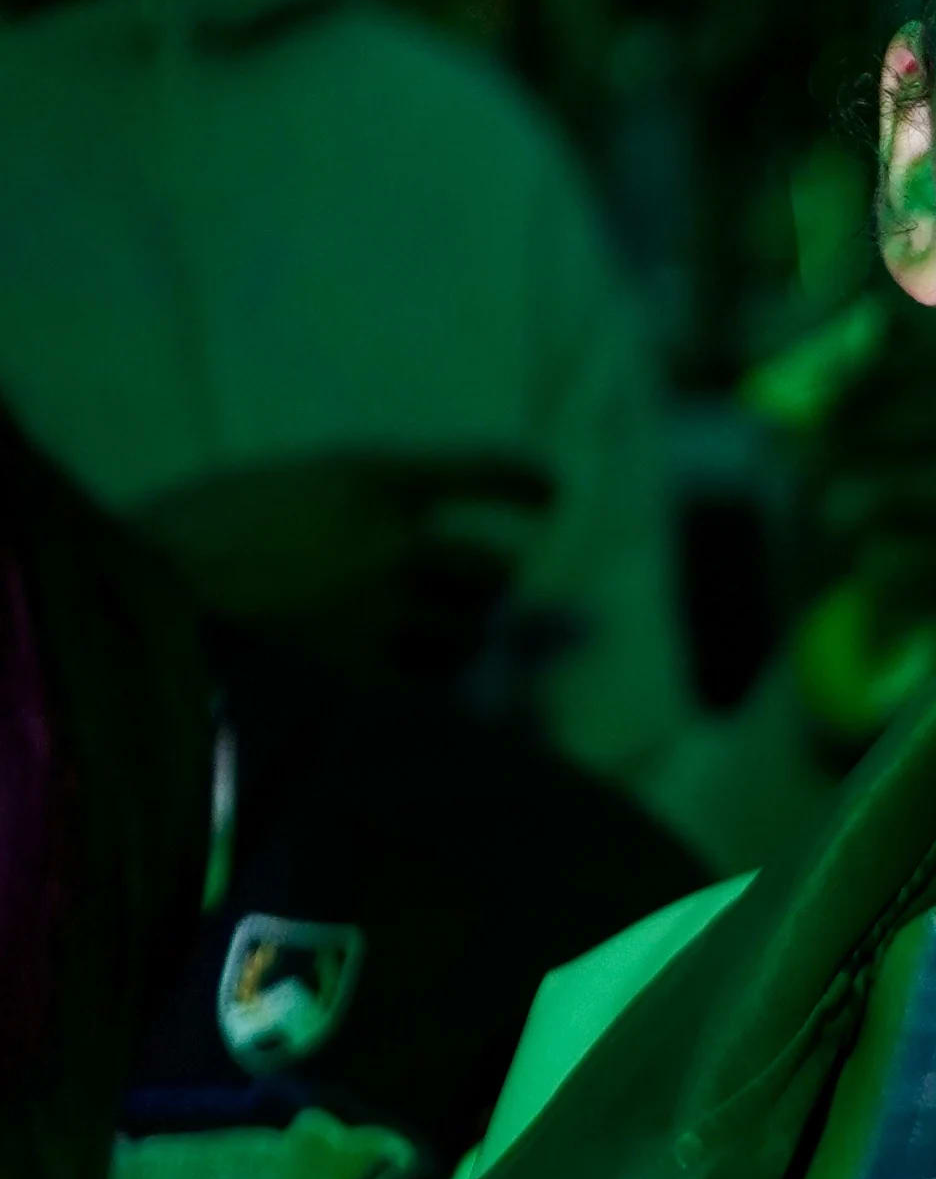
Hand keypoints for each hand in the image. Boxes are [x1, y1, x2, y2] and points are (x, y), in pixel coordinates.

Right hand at [135, 442, 549, 682]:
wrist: (143, 615)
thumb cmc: (175, 541)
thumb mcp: (259, 493)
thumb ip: (328, 510)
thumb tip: (376, 541)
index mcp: (366, 479)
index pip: (479, 474)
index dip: (519, 485)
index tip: (549, 494)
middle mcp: (397, 547)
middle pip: (491, 575)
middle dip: (482, 590)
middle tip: (471, 598)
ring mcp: (388, 620)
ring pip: (466, 641)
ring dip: (455, 646)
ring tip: (428, 652)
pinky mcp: (369, 686)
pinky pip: (430, 696)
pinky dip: (428, 697)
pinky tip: (424, 704)